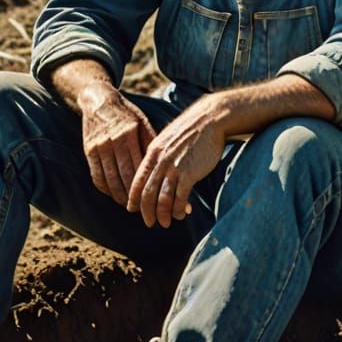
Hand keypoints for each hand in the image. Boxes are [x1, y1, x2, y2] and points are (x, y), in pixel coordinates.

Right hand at [81, 91, 156, 206]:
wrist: (99, 101)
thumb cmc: (126, 114)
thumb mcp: (142, 122)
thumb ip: (150, 143)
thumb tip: (164, 165)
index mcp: (130, 134)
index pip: (139, 167)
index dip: (145, 185)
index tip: (154, 198)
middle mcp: (113, 141)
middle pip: (124, 177)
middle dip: (133, 196)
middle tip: (142, 209)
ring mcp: (99, 147)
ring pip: (110, 179)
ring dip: (119, 196)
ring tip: (128, 205)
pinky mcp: (89, 151)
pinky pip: (97, 176)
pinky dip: (105, 189)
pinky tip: (114, 194)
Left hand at [128, 105, 224, 227]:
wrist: (209, 119)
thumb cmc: (191, 130)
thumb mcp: (168, 139)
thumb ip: (159, 155)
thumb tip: (156, 172)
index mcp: (153, 152)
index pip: (137, 180)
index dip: (133, 198)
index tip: (132, 209)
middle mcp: (160, 161)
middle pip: (147, 194)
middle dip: (146, 212)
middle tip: (149, 223)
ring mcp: (174, 167)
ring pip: (162, 199)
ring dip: (163, 215)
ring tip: (165, 223)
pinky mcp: (189, 173)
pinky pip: (180, 198)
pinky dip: (178, 209)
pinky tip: (180, 214)